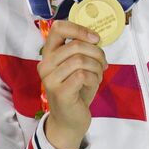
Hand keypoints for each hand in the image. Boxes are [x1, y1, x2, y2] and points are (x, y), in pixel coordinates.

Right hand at [38, 19, 106, 148]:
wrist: (70, 119)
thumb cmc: (77, 89)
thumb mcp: (79, 66)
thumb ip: (82, 50)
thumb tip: (95, 37)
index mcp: (49, 54)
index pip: (58, 28)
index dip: (79, 29)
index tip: (95, 38)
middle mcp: (45, 65)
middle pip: (76, 45)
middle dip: (97, 53)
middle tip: (103, 64)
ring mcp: (50, 79)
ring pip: (81, 60)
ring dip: (97, 67)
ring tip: (97, 75)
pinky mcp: (59, 91)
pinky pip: (83, 75)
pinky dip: (94, 78)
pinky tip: (92, 85)